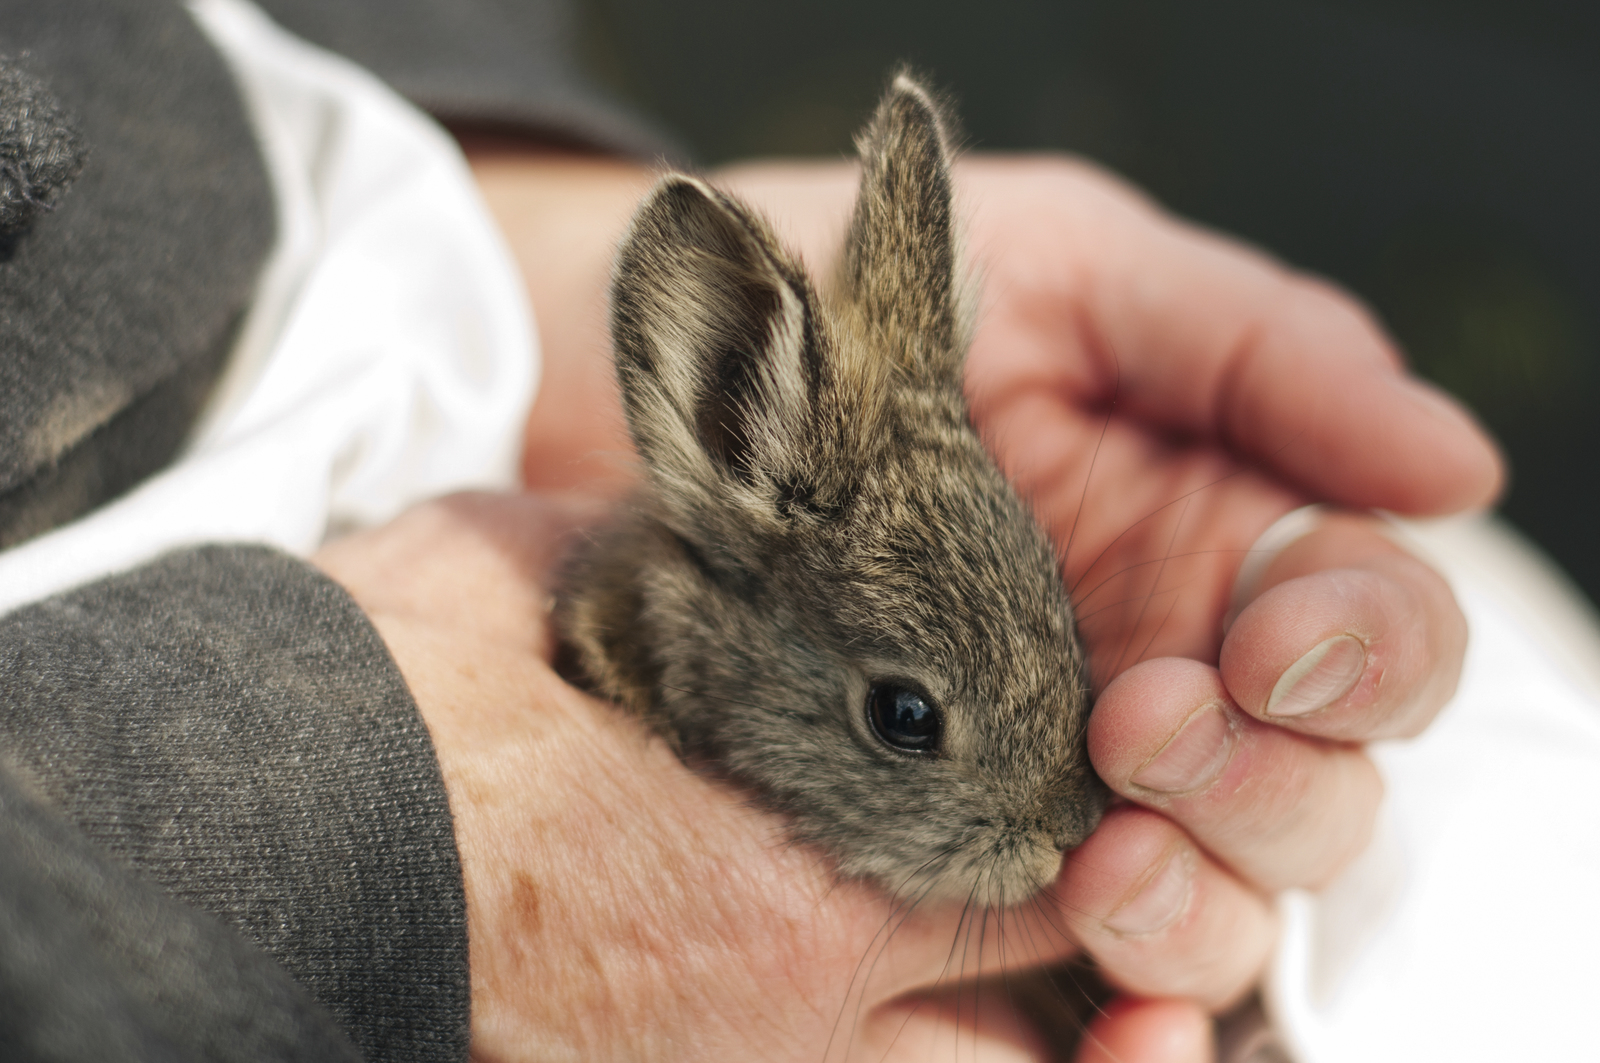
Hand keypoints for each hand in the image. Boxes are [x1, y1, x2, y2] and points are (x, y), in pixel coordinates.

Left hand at [464, 146, 1498, 1057]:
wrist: (681, 379)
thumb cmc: (873, 302)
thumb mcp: (1074, 275)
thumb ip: (1258, 348)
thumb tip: (1456, 468)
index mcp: (1226, 536)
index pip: (1371, 628)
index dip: (1362, 651)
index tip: (1270, 645)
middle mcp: (1170, 664)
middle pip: (1317, 783)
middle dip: (1264, 782)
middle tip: (1137, 731)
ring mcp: (1067, 766)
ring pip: (1224, 889)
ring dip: (1196, 899)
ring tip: (1099, 865)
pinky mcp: (963, 840)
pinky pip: (1088, 956)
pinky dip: (1127, 992)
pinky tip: (1092, 976)